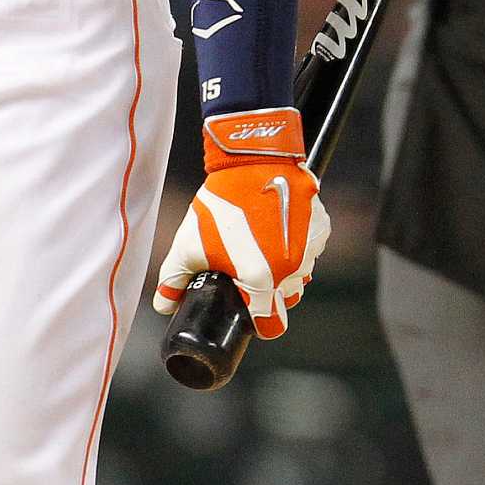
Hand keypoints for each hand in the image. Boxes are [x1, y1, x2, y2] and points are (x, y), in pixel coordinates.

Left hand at [153, 107, 329, 338]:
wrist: (250, 160)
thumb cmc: (220, 204)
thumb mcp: (188, 245)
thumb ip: (173, 280)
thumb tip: (163, 304)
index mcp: (263, 281)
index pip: (272, 325)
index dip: (259, 323)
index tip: (250, 312)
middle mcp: (293, 269)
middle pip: (288, 298)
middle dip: (272, 291)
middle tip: (250, 270)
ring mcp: (310, 247)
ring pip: (301, 271)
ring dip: (286, 266)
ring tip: (263, 244)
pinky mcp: (321, 225)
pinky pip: (312, 247)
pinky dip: (298, 243)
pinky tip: (278, 228)